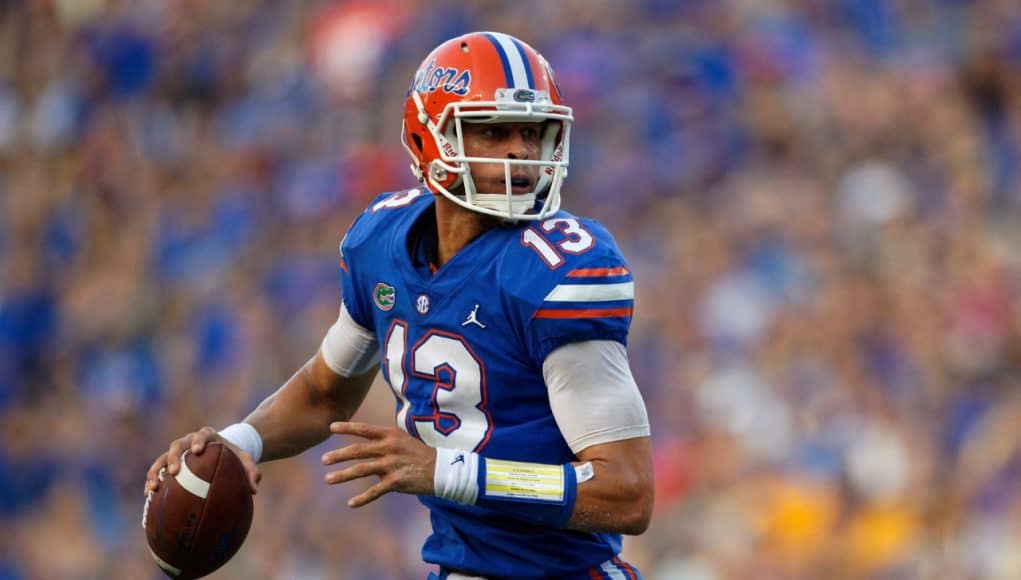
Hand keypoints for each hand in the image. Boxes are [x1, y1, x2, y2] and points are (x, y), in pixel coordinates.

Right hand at [144, 426, 261, 497]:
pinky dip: (153, 480)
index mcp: (208, 436)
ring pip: (162, 458)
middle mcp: (189, 442)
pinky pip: (158, 471)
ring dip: (156, 471)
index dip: (198, 441)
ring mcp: (178, 453)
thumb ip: (252, 472)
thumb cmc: (235, 457)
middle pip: (177, 445)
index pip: (202, 435)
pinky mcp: (170, 464)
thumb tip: (254, 490)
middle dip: (173, 457)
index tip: (198, 450)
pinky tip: (149, 495)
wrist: (224, 454)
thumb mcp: (246, 461)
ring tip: (153, 487)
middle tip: (173, 471)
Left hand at [321, 422, 435, 507]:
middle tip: (323, 459)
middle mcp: (389, 448)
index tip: (331, 427)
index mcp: (390, 435)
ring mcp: (392, 465)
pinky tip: (351, 503)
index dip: (347, 428)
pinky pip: (375, 491)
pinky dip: (362, 498)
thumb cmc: (419, 454)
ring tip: (328, 479)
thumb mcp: (402, 439)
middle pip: (358, 450)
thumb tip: (363, 442)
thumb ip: (383, 440)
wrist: (441, 469)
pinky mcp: (396, 482)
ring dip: (343, 475)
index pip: (365, 429)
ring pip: (362, 469)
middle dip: (338, 455)